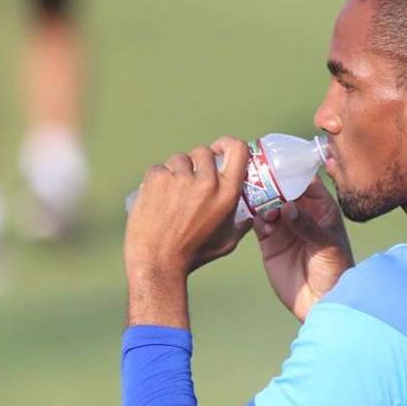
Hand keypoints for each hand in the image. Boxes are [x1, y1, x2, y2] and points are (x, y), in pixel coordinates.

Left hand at [124, 137, 250, 326]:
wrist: (157, 261)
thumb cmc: (192, 255)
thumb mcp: (227, 241)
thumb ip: (241, 224)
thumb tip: (250, 215)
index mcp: (227, 193)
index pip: (237, 149)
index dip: (227, 144)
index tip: (220, 148)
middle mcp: (206, 182)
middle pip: (203, 151)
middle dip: (197, 164)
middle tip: (190, 182)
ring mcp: (179, 178)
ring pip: (179, 159)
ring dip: (176, 171)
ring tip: (171, 195)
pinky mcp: (157, 178)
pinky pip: (159, 168)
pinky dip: (157, 180)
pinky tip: (157, 198)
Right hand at [253, 176, 353, 321]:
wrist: (321, 303)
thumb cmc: (335, 272)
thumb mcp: (327, 245)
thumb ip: (307, 225)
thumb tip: (287, 206)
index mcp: (322, 210)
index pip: (307, 183)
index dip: (294, 172)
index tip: (278, 163)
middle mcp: (301, 215)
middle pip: (283, 190)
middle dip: (272, 183)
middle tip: (258, 176)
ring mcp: (284, 228)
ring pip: (268, 204)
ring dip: (261, 199)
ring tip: (256, 198)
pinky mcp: (269, 242)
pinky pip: (258, 222)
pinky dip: (254, 216)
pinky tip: (254, 216)